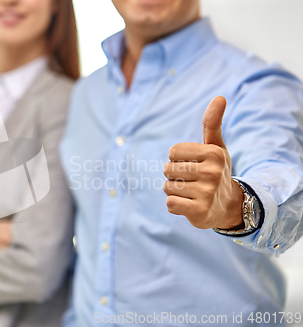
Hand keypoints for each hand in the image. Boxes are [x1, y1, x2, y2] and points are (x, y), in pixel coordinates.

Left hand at [163, 96, 243, 229]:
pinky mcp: (199, 211)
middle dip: (175, 177)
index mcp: (214, 153)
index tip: (194, 165)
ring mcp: (206, 193)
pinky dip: (176, 206)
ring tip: (193, 193)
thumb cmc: (216, 171)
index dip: (177, 160)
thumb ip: (212, 123)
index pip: (172, 152)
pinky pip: (170, 203)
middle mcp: (212, 172)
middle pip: (168, 169)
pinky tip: (190, 205)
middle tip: (193, 182)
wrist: (228, 207)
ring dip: (175, 191)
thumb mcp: (215, 147)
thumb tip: (219, 97)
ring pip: (167, 187)